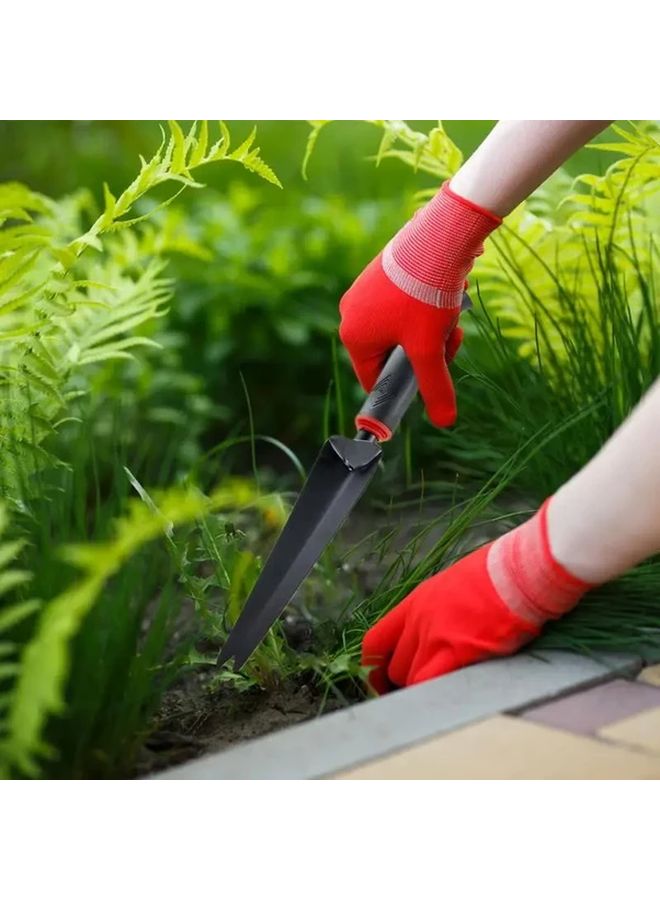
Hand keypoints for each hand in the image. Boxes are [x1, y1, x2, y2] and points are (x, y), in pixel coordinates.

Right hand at [339, 182, 500, 426]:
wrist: (438, 237)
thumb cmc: (425, 296)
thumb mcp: (431, 349)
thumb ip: (435, 388)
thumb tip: (445, 423)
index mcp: (353, 337)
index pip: (374, 379)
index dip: (404, 386)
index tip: (429, 383)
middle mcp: (352, 313)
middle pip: (393, 354)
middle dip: (426, 353)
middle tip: (451, 342)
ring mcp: (365, 291)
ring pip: (404, 330)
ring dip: (432, 331)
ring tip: (452, 318)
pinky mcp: (383, 273)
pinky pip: (404, 305)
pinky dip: (427, 308)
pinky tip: (446, 296)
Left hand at [361, 500, 590, 692]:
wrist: (519, 570)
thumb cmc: (498, 573)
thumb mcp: (455, 584)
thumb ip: (440, 610)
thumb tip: (444, 628)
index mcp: (416, 602)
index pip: (376, 641)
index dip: (374, 668)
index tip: (383, 681)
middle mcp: (419, 620)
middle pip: (395, 668)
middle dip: (406, 684)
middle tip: (424, 692)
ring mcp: (436, 637)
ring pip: (413, 681)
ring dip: (425, 693)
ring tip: (445, 695)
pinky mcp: (458, 652)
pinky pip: (432, 685)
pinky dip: (436, 697)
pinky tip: (451, 698)